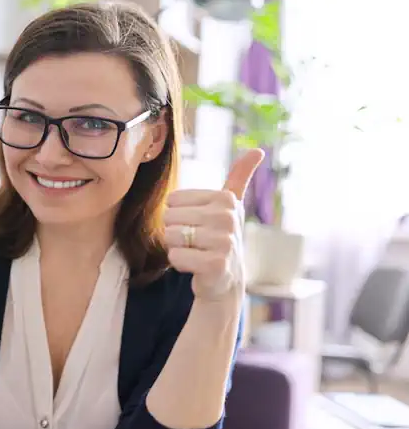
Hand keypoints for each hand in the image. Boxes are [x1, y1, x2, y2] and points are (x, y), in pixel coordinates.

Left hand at [164, 149, 264, 300]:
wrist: (226, 279)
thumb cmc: (221, 237)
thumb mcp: (231, 205)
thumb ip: (239, 177)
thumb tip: (258, 150)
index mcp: (225, 199)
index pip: (172, 200)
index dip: (179, 215)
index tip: (200, 225)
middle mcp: (227, 217)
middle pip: (169, 217)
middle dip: (176, 233)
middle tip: (196, 242)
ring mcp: (223, 242)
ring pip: (170, 236)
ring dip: (177, 248)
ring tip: (196, 252)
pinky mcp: (215, 265)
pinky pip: (175, 257)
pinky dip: (179, 263)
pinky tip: (196, 266)